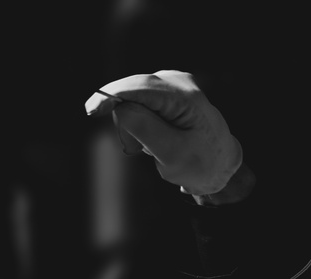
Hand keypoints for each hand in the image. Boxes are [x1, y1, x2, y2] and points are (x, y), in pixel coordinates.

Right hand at [85, 70, 242, 195]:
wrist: (220, 163)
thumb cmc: (200, 164)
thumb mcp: (172, 155)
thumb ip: (146, 130)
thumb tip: (120, 106)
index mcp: (186, 97)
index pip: (139, 88)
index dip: (111, 96)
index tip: (91, 111)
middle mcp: (178, 81)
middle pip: (132, 92)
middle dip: (125, 121)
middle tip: (136, 151)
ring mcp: (173, 82)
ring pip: (132, 98)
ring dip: (133, 124)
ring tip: (151, 147)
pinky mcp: (166, 89)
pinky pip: (138, 101)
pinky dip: (139, 121)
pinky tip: (154, 136)